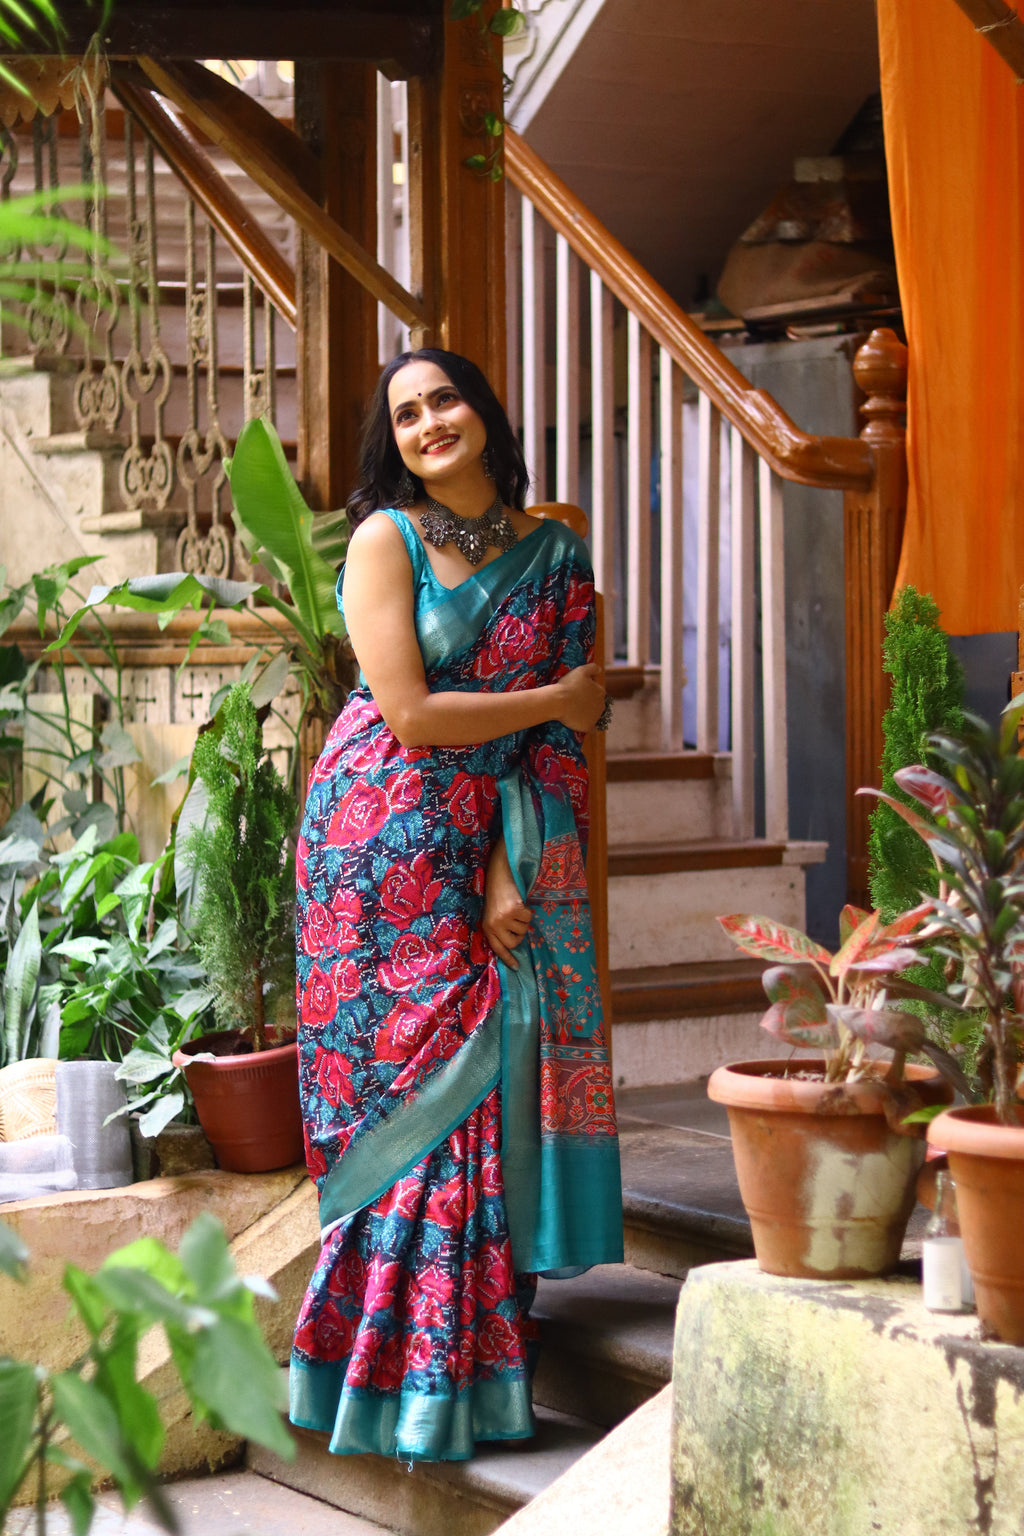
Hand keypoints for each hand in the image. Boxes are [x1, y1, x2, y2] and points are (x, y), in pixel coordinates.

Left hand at [482, 837, 531, 968]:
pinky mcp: (514, 910)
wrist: (499, 874)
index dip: (508, 958)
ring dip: (523, 920)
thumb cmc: (497, 895)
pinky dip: (527, 911)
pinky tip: (519, 902)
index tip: (516, 967)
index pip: (498, 949)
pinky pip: (528, 918)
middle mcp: (494, 925)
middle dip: (519, 934)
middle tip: (517, 922)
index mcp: (487, 927)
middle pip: (514, 943)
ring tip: (516, 908)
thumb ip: (499, 928)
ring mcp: (503, 918)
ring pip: (523, 930)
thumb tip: (513, 946)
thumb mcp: (493, 914)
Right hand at [555, 663, 606, 732]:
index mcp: (601, 692)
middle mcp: (602, 705)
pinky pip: (589, 727)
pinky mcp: (588, 727)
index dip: (586, 691)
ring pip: (592, 716)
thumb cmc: (568, 685)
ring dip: (586, 714)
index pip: (596, 692)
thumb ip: (592, 668)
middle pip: (595, 704)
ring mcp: (595, 717)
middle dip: (587, 703)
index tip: (576, 692)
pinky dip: (584, 725)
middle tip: (574, 702)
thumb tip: (599, 670)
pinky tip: (577, 722)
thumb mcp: (581, 670)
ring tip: (573, 711)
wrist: (558, 701)